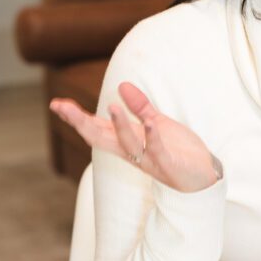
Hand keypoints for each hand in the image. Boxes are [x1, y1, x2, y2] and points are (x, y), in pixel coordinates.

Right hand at [50, 82, 220, 192]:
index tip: (57, 104)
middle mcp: (133, 153)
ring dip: (120, 126)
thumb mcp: (157, 124)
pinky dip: (152, 137)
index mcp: (128, 142)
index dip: (77, 118)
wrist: (204, 175)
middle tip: (63, 108)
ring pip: (128, 144)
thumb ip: (141, 107)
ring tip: (111, 106)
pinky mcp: (168, 165)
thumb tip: (122, 85)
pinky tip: (149, 123)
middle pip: (102, 138)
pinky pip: (158, 151)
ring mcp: (150, 160)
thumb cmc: (177, 151)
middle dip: (82, 123)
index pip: (97, 129)